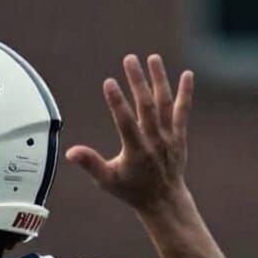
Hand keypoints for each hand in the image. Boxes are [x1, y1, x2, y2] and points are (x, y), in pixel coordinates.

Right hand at [66, 54, 193, 214]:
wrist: (162, 199)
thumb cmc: (131, 190)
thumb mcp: (107, 180)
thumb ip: (90, 163)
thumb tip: (70, 153)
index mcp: (135, 151)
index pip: (124, 122)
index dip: (116, 102)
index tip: (109, 82)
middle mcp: (154, 141)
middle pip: (145, 106)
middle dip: (137, 81)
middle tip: (129, 59)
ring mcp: (168, 137)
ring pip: (164, 104)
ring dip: (159, 80)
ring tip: (153, 58)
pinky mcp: (178, 135)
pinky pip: (182, 111)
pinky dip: (186, 93)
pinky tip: (187, 74)